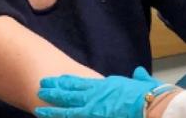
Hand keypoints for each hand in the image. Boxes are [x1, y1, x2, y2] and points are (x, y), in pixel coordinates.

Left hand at [34, 66, 161, 117]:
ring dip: (52, 108)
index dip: (67, 81)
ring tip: (39, 107)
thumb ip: (137, 77)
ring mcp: (92, 108)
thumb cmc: (145, 94)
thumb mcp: (140, 83)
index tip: (57, 79)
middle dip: (54, 90)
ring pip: (67, 109)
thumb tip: (139, 73)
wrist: (146, 103)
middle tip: (41, 86)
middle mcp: (95, 95)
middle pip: (69, 93)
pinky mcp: (95, 117)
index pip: (80, 83)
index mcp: (103, 85)